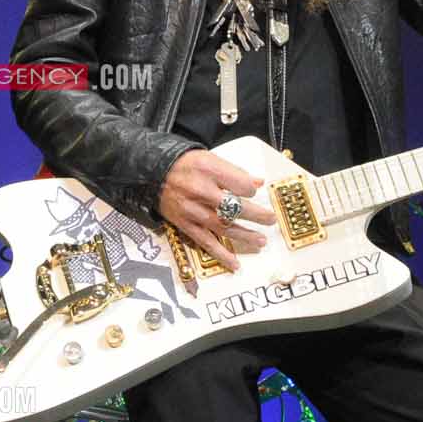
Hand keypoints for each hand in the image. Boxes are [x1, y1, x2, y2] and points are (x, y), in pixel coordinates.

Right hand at [158, 149, 274, 287]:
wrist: (152, 173)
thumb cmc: (184, 165)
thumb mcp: (208, 158)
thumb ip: (233, 171)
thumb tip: (257, 182)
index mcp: (208, 170)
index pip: (240, 184)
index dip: (251, 188)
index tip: (253, 191)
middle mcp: (200, 191)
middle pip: (234, 207)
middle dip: (256, 215)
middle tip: (270, 219)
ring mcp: (193, 211)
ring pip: (223, 227)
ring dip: (244, 236)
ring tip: (260, 241)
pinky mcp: (186, 225)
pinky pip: (205, 242)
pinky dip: (220, 254)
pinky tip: (234, 263)